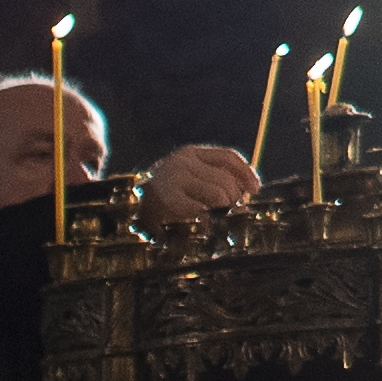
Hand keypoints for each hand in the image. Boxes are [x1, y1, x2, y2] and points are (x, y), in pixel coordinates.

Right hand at [141, 146, 258, 228]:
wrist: (125, 214)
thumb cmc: (162, 202)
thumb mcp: (188, 184)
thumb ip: (212, 181)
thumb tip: (246, 196)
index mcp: (189, 153)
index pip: (227, 156)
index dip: (245, 172)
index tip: (256, 189)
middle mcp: (182, 161)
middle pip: (226, 179)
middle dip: (236, 199)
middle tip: (233, 214)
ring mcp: (175, 178)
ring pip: (220, 195)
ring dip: (224, 212)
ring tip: (215, 221)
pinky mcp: (170, 198)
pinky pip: (203, 210)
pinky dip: (208, 221)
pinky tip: (203, 226)